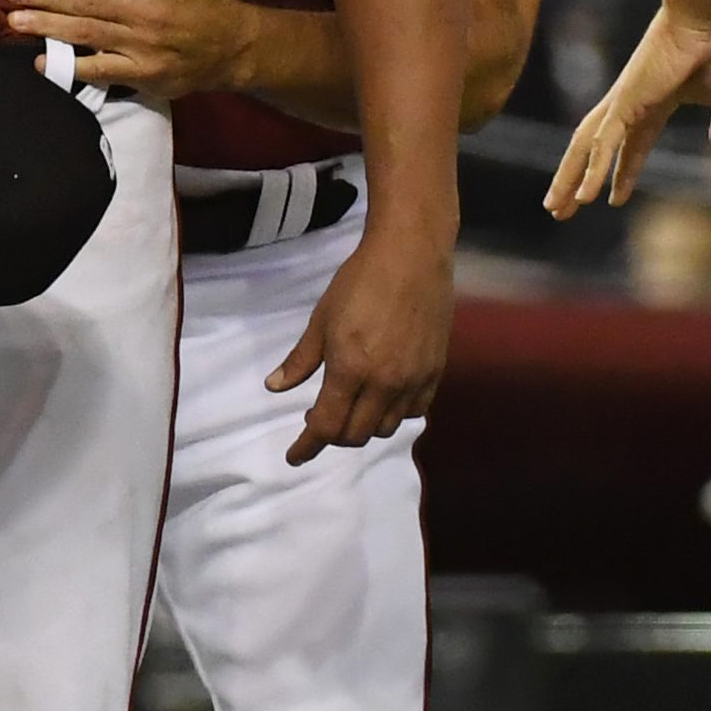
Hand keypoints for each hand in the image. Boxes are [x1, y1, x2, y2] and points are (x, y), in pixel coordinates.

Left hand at [4, 0, 249, 97]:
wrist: (231, 48)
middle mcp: (148, 14)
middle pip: (90, 5)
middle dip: (48, 0)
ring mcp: (144, 47)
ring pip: (90, 35)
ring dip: (49, 28)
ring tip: (17, 21)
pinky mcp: (142, 74)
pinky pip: (101, 71)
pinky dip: (70, 66)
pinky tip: (41, 60)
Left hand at [269, 227, 451, 465]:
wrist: (411, 254)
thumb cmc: (359, 280)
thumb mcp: (321, 319)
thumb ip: (301, 360)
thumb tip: (274, 387)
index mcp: (350, 370)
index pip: (326, 426)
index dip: (307, 446)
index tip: (295, 456)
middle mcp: (384, 383)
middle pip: (356, 435)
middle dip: (333, 436)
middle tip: (320, 420)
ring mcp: (413, 379)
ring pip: (386, 428)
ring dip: (364, 427)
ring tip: (352, 408)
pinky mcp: (435, 371)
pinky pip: (415, 411)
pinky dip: (395, 414)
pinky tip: (384, 399)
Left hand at [545, 8, 710, 215]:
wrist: (710, 15)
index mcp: (654, 103)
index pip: (631, 144)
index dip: (620, 171)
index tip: (613, 198)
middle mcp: (630, 103)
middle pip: (594, 148)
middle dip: (576, 179)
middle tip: (559, 210)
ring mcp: (624, 102)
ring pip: (587, 148)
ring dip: (570, 179)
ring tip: (556, 210)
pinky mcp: (626, 101)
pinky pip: (604, 143)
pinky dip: (592, 169)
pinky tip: (584, 196)